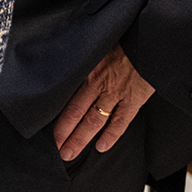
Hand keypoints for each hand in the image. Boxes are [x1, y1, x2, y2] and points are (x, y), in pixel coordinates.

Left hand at [54, 46, 155, 160]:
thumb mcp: (95, 45)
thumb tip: (62, 57)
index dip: (54, 113)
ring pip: (94, 121)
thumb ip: (81, 57)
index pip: (64, 97)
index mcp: (85, 70)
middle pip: (75, 113)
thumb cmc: (122, 39)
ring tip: (69, 153)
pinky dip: (111, 135)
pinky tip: (101, 147)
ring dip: (81, 138)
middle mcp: (97, 84)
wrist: (149, 39)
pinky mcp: (134, 99)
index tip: (41, 124)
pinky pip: (120, 122)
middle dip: (63, 132)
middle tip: (52, 147)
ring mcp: (116, 93)